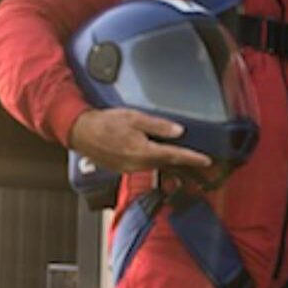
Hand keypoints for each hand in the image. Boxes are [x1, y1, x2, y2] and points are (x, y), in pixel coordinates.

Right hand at [68, 108, 211, 171]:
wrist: (80, 132)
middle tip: (201, 162)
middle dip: (185, 163)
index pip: (174, 156)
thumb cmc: (105, 123)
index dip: (192, 158)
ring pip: (157, 166)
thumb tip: (179, 131)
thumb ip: (158, 126)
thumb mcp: (134, 118)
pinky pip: (146, 166)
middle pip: (168, 164)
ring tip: (186, 159)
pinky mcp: (124, 169)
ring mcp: (131, 169)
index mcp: (143, 151)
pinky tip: (160, 156)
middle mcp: (139, 164)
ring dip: (171, 163)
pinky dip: (156, 162)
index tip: (207, 160)